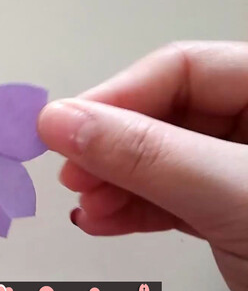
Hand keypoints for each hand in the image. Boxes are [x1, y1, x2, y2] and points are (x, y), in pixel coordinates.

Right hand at [37, 42, 247, 290]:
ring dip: (116, 183)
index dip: (120, 95)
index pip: (188, 69)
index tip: (64, 127)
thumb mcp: (239, 198)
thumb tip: (61, 120)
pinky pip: (173, 199)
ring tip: (84, 207)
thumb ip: (148, 153)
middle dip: (114, 147)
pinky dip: (134, 210)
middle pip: (170, 115)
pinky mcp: (236, 216)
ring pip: (166, 161)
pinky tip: (103, 221)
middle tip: (71, 173)